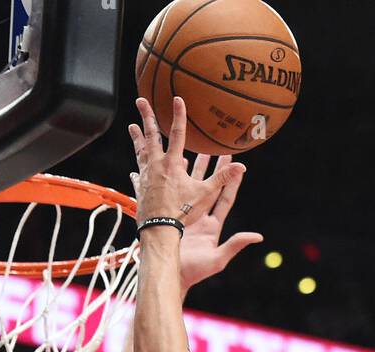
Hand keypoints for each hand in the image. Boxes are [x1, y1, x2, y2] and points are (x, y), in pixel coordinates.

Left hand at [129, 96, 245, 228]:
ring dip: (137, 138)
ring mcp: (146, 176)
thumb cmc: (181, 213)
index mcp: (173, 164)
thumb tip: (242, 167)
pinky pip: (138, 176)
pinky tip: (135, 169)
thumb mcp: (204, 195)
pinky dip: (138, 171)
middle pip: (151, 136)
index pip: (178, 134)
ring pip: (141, 152)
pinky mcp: (140, 189)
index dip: (179, 115)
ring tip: (132, 126)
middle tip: (141, 100)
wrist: (159, 229)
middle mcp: (156, 165)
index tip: (176, 98)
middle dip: (147, 116)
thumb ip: (222, 179)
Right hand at [177, 153, 262, 293]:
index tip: (238, 164)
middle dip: (213, 168)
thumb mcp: (217, 259)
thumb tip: (258, 237)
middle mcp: (200, 219)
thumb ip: (236, 245)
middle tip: (216, 148)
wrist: (169, 274)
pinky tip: (172, 167)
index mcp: (213, 227)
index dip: (232, 182)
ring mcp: (185, 217)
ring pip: (190, 187)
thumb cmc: (194, 272)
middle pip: (209, 188)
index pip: (225, 199)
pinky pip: (173, 194)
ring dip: (192, 169)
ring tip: (193, 150)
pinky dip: (173, 180)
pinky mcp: (171, 218)